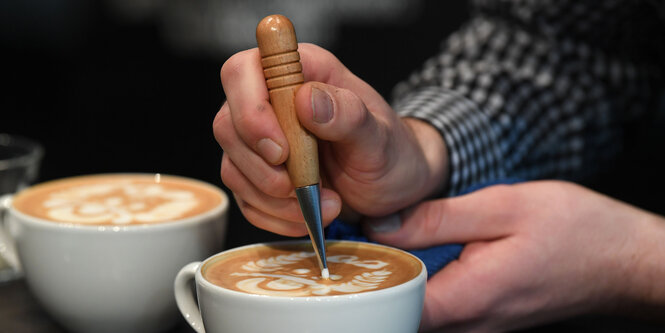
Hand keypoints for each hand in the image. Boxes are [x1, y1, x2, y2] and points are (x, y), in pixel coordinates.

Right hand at [214, 43, 447, 235]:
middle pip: (228, 125)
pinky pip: (245, 198)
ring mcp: (260, 140)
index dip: (250, 111)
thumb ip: (347, 115)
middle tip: (306, 189)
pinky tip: (307, 216)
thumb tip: (306, 99)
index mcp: (300, 72)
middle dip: (263, 169)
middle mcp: (271, 101)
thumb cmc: (390, 151)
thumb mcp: (379, 136)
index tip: (282, 151)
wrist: (394, 184)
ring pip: (232, 167)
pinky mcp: (259, 175)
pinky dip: (276, 216)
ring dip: (274, 199)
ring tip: (325, 205)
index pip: (243, 72)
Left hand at [365, 181, 664, 331]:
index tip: (347, 240)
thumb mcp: (502, 208)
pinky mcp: (483, 312)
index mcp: (465, 299)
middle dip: (375, 266)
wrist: (622, 258)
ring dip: (400, 265)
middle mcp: (466, 322)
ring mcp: (475, 322)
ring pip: (416, 300)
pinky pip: (438, 296)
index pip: (388, 303)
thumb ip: (437, 218)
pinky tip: (425, 240)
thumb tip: (381, 223)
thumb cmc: (575, 231)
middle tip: (364, 224)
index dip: (361, 273)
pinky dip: (425, 269)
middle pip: (396, 304)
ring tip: (391, 227)